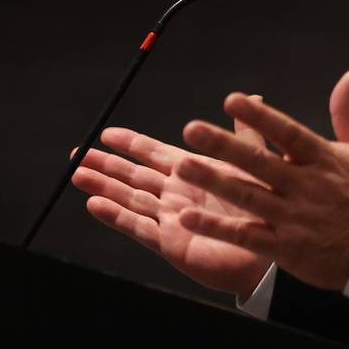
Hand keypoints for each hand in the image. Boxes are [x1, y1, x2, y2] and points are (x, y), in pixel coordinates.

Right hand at [70, 119, 274, 299]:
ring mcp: (170, 218)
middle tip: (76, 153)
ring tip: (77, 174)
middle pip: (132, 175)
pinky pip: (137, 225)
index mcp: (194, 172)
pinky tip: (94, 205)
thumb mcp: (253, 164)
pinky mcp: (170, 242)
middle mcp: (177, 193)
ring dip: (102, 186)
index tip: (106, 132)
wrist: (272, 250)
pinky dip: (115, 215)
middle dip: (105, 164)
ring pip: (129, 198)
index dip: (130, 143)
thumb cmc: (266, 209)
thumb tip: (251, 98)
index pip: (154, 153)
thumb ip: (245, 135)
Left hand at [173, 69, 348, 291]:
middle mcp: (305, 187)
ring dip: (214, 181)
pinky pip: (246, 236)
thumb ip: (348, 112)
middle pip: (260, 162)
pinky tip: (189, 217)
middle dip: (224, 145)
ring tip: (183, 166)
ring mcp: (294, 218)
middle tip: (192, 129)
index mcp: (323, 160)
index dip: (261, 117)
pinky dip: (218, 228)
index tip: (233, 100)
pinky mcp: (286, 248)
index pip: (288, 133)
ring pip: (248, 197)